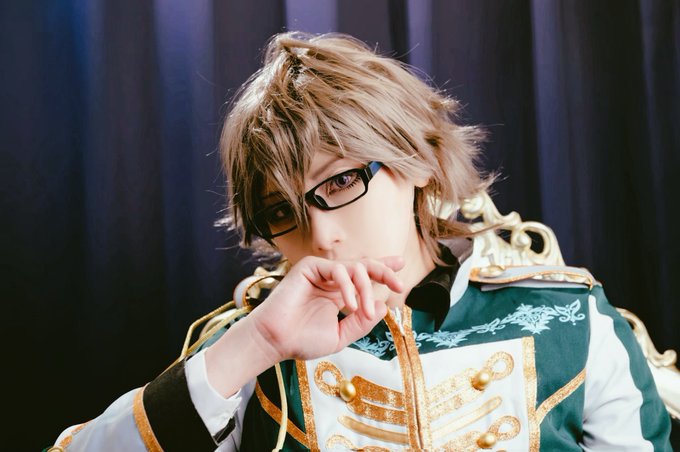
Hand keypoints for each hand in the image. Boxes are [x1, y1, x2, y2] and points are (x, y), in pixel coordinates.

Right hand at [248, 256, 404, 362]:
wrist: (276, 341)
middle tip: (398, 283)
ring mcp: (320, 272)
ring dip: (365, 289)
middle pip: (364, 266)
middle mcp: (331, 280)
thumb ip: (362, 323)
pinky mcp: (309, 267)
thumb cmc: (302, 341)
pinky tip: (350, 305)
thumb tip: (383, 306)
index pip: (363, 276)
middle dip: (384, 271)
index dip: (382, 269)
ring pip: (354, 268)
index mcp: (338, 293)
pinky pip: (338, 269)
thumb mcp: (340, 336)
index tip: (401, 266)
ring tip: (364, 310)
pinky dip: (348, 286)